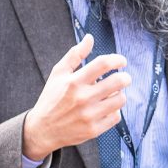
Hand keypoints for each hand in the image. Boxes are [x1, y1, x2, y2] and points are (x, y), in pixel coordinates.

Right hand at [20, 33, 128, 158]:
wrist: (43, 129)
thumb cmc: (51, 99)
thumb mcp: (58, 74)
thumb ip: (75, 55)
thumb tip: (90, 38)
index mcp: (74, 82)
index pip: (103, 64)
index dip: (117, 60)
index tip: (121, 61)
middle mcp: (82, 98)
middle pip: (117, 82)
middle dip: (125, 77)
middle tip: (124, 78)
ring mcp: (89, 115)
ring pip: (120, 100)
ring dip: (119, 94)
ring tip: (113, 93)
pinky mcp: (93, 130)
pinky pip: (116, 117)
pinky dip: (115, 111)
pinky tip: (107, 108)